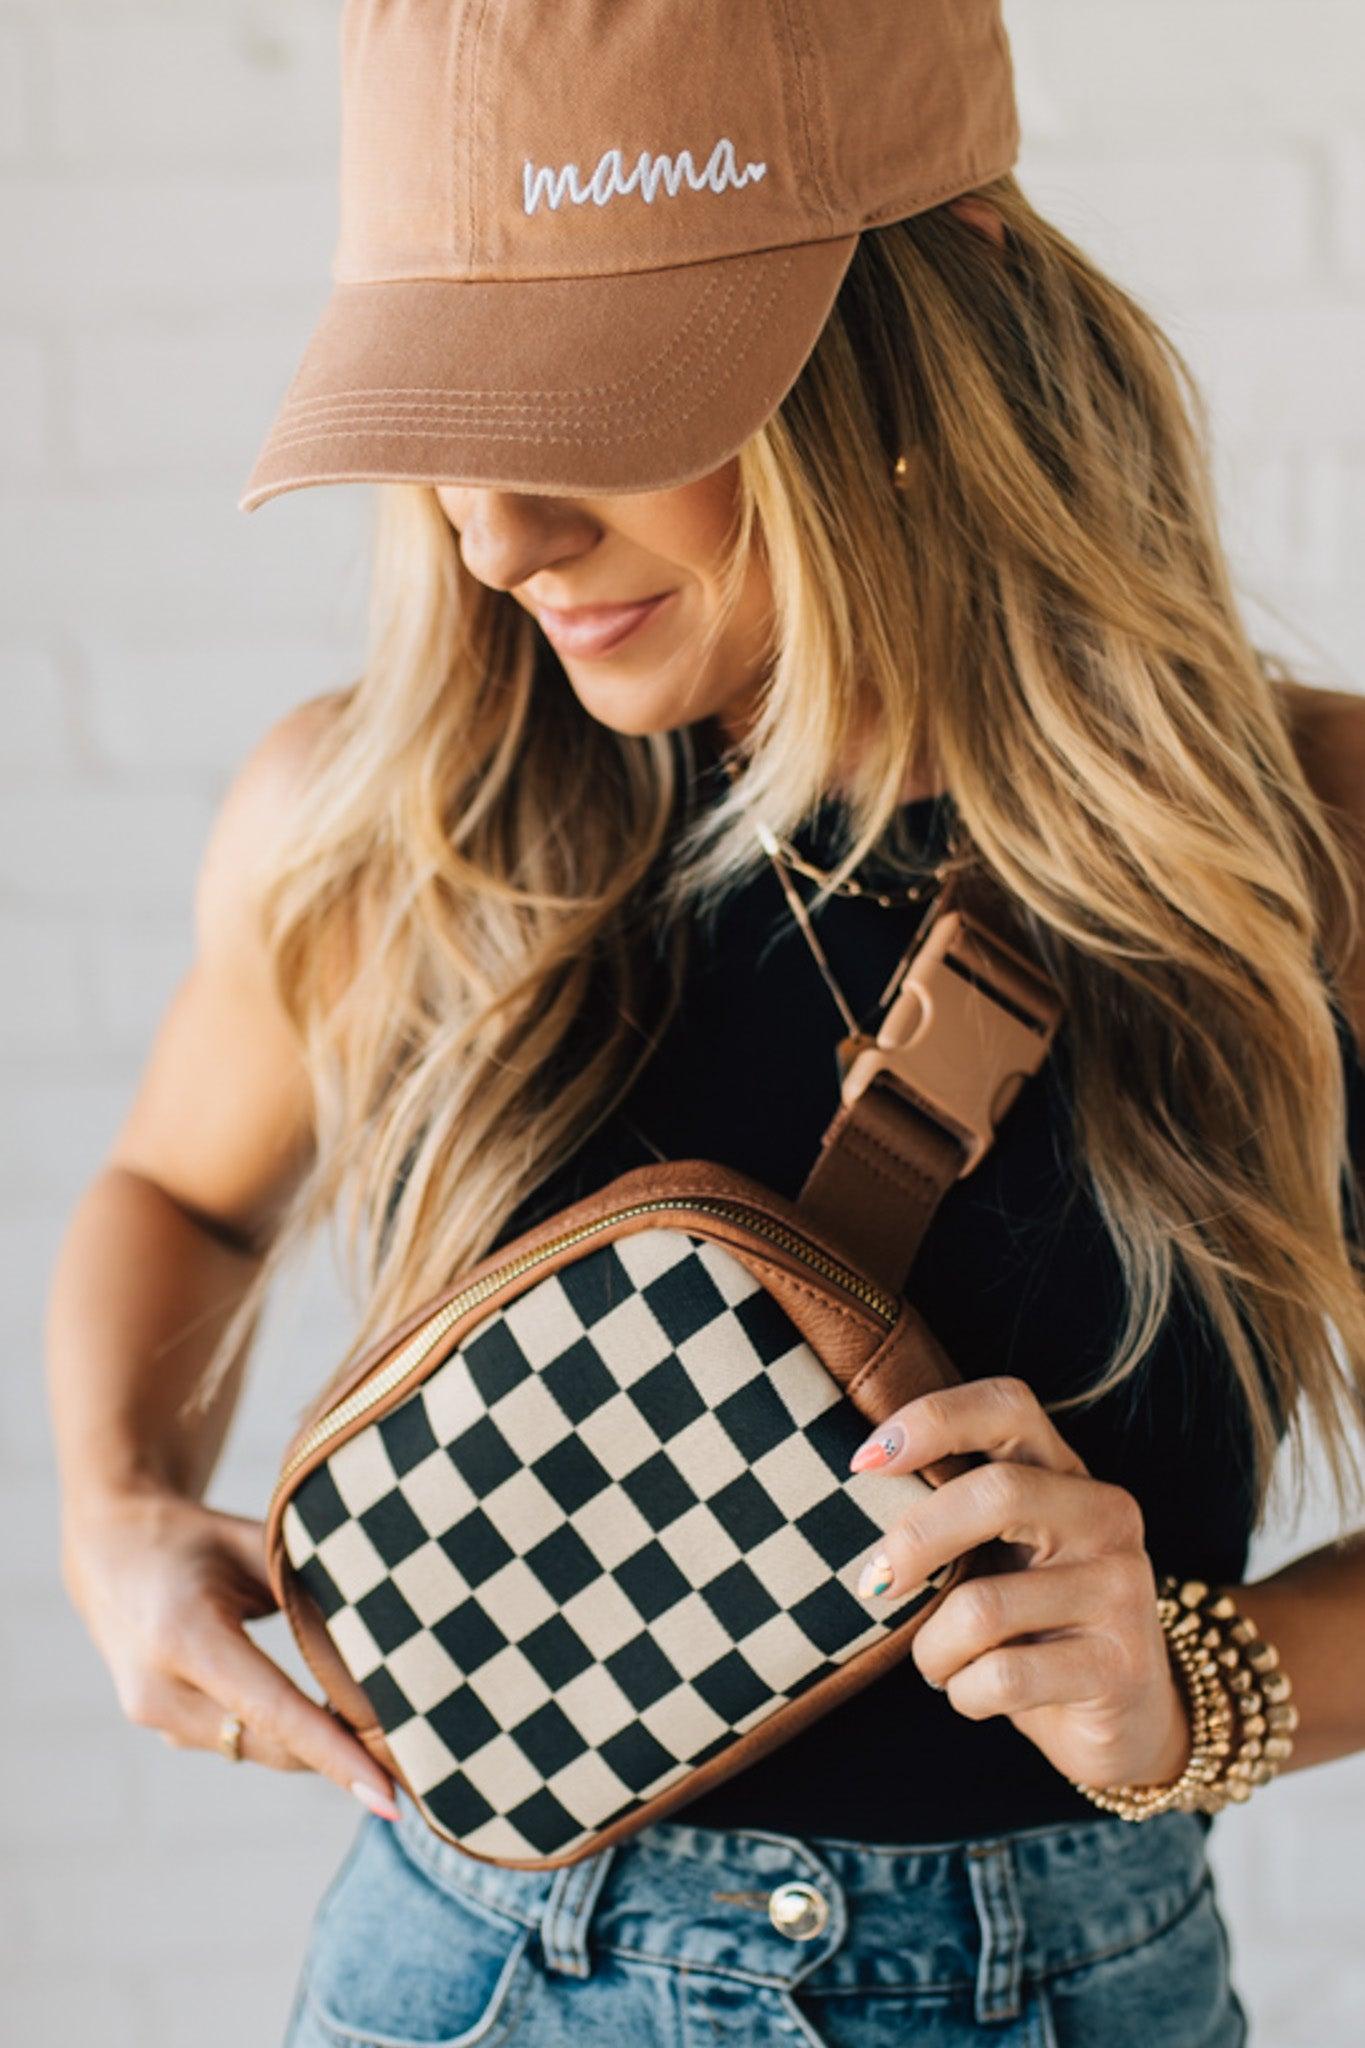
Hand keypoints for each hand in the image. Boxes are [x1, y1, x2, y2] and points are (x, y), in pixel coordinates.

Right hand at [61, 1485, 398, 1817]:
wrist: (112, 1553)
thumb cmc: (197, 1540)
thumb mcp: (256, 1547)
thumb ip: (310, 1593)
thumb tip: (385, 1641)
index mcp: (184, 1635)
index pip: (274, 1710)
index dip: (335, 1753)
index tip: (387, 1794)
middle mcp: (162, 1690)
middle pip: (273, 1744)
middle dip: (347, 1756)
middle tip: (422, 1758)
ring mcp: (158, 1719)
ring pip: (259, 1750)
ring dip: (320, 1749)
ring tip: (394, 1740)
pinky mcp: (167, 1729)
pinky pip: (241, 1741)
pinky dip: (289, 1737)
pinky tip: (338, 1726)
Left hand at [849, 1377, 1191, 1790]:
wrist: (1122, 1717)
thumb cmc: (1032, 1622)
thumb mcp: (998, 1553)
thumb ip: (953, 1513)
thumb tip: (859, 1485)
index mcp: (1066, 1473)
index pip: (1008, 1406)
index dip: (932, 1419)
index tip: (864, 1460)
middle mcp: (1106, 1515)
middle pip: (998, 1493)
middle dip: (917, 1539)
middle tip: (873, 1582)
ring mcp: (1121, 1589)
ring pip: (984, 1606)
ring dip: (933, 1648)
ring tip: (936, 1662)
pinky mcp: (1119, 1666)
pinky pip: (1003, 1677)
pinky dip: (963, 1692)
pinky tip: (971, 1692)